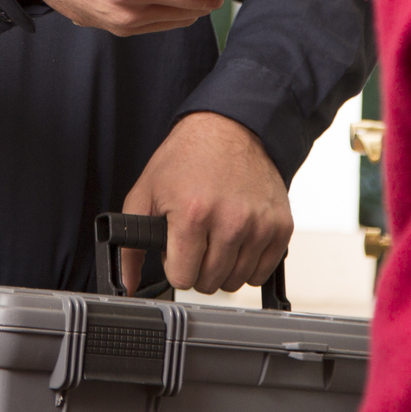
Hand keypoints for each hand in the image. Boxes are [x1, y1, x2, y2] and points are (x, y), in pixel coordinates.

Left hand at [121, 112, 291, 295]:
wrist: (230, 129)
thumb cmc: (188, 157)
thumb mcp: (146, 193)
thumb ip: (131, 244)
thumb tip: (128, 282)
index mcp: (193, 213)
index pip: (182, 278)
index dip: (175, 265)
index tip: (177, 250)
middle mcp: (230, 221)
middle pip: (209, 282)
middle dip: (197, 267)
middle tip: (196, 241)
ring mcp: (260, 225)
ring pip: (236, 281)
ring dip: (222, 268)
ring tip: (216, 238)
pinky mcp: (282, 226)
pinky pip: (262, 272)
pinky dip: (248, 264)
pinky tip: (237, 241)